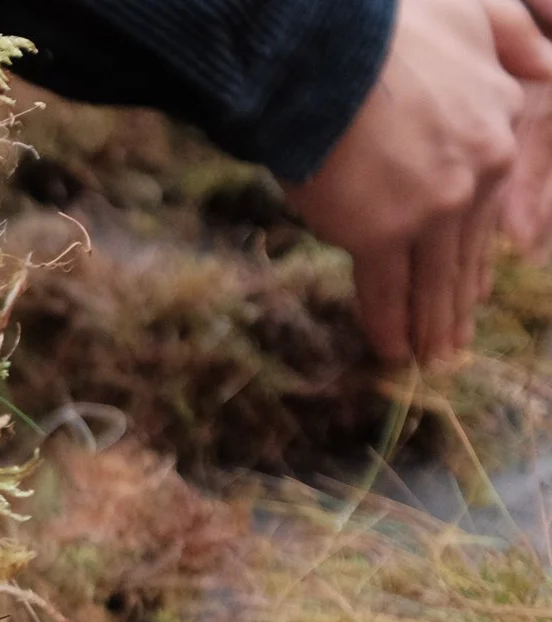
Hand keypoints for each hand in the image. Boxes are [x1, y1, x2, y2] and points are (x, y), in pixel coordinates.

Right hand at [287, 0, 551, 361]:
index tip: (475, 282)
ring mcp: (431, 209)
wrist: (324, 54)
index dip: (478, 248)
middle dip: (459, 300)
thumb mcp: (472, 16)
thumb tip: (548, 60)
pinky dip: (388, 323)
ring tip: (430, 356)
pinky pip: (386, 289)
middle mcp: (477, 174)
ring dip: (431, 323)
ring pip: (433, 277)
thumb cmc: (384, 29)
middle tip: (453, 339)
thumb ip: (513, 39)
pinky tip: (391, 351)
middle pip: (465, 249)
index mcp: (498, 129)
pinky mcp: (381, 234)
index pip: (488, 201)